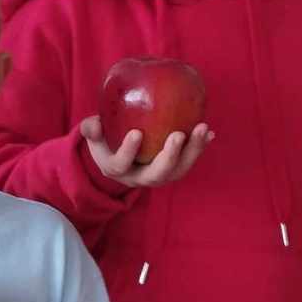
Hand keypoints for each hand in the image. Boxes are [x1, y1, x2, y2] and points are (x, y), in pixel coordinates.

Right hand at [81, 114, 212, 188]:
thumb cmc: (106, 140)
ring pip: (177, 171)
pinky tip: (209, 133)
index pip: (121, 165)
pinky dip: (199, 148)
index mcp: (116, 169)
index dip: (128, 152)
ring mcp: (158, 176)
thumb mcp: (95, 136)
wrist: (119, 156)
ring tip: (202, 129)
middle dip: (169, 157)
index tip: (136, 133)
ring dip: (192, 152)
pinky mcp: (172, 170)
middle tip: (178, 135)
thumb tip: (95, 124)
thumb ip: (91, 129)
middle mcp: (139, 178)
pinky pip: (188, 162)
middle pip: (156, 175)